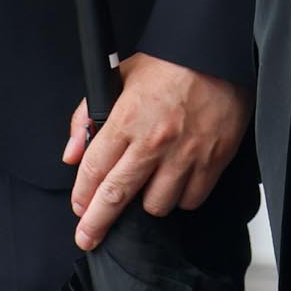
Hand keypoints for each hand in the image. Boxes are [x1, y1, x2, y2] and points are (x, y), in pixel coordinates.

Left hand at [64, 53, 251, 248]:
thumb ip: (87, 116)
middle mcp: (154, 141)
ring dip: (148, 203)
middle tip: (88, 237)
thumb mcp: (119, 77)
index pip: (93, 170)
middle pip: (116, 197)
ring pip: (156, 205)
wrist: (218, 52)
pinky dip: (182, 198)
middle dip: (96, 224)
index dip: (82, 197)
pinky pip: (191, 200)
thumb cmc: (171, 63)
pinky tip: (177, 183)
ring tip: (148, 187)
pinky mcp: (213, 160)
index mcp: (127, 118)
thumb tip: (72, 154)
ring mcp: (185, 154)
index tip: (79, 209)